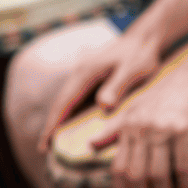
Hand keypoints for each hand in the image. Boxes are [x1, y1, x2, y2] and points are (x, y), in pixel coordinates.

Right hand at [39, 26, 165, 152]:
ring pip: (67, 101)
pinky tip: (72, 126)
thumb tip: (103, 106)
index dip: (53, 124)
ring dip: (59, 120)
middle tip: (43, 149)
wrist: (144, 38)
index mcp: (86, 73)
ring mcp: (84, 75)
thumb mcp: (133, 71)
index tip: (45, 142)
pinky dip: (70, 113)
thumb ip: (117, 87)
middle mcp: (80, 73)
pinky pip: (76, 98)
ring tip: (53, 141)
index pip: (64, 103)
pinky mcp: (91, 78)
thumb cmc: (140, 55)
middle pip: (60, 103)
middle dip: (51, 125)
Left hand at [101, 51, 187, 187]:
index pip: (118, 167)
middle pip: (136, 176)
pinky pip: (183, 166)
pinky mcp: (186, 131)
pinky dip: (185, 186)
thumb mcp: (134, 106)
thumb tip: (90, 145)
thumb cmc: (168, 92)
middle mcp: (143, 129)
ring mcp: (164, 130)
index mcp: (128, 126)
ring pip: (158, 175)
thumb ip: (113, 128)